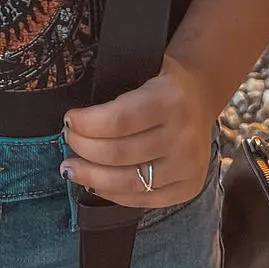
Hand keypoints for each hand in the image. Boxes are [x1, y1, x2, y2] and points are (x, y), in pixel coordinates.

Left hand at [60, 52, 216, 207]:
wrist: (201, 95)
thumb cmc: (162, 81)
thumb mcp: (144, 68)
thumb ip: (116, 90)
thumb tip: (74, 118)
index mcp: (170, 99)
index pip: (120, 120)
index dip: (88, 124)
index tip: (68, 120)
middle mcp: (183, 135)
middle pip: (120, 154)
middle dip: (84, 149)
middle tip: (67, 142)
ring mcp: (188, 165)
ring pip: (129, 182)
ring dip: (92, 177)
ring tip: (70, 169)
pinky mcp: (189, 187)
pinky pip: (144, 199)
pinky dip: (114, 194)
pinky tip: (95, 184)